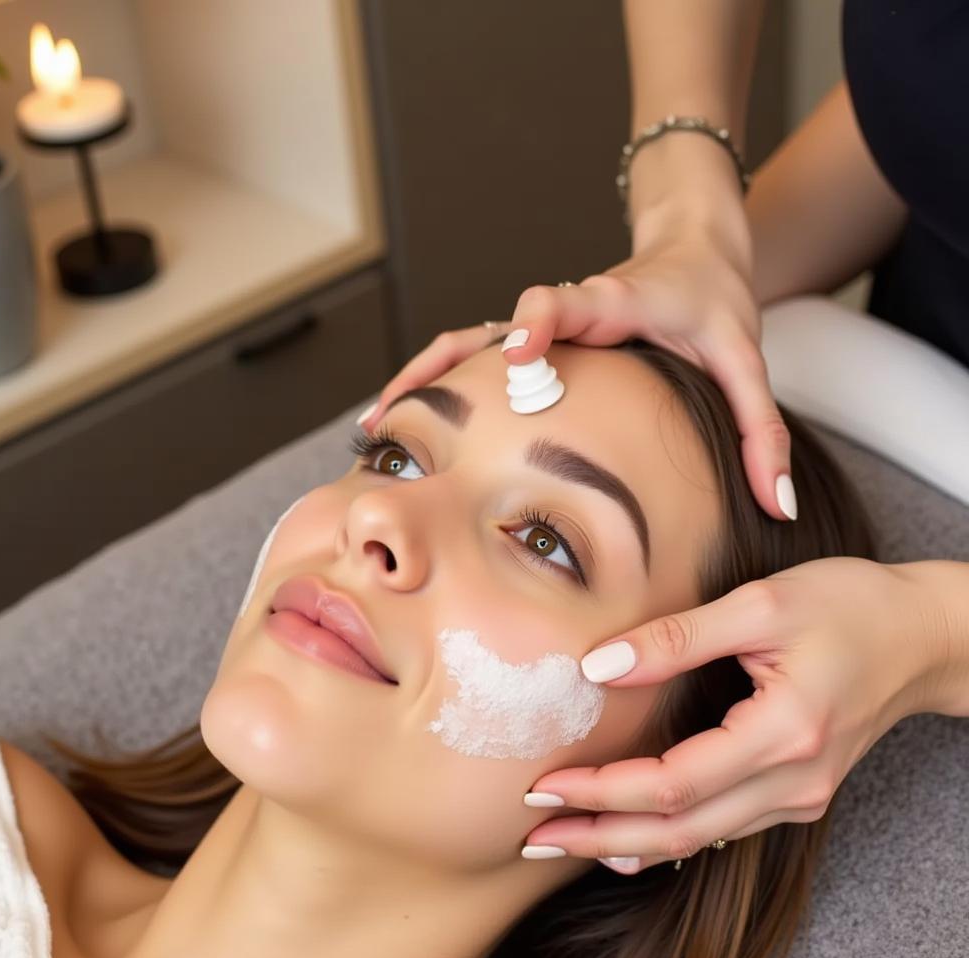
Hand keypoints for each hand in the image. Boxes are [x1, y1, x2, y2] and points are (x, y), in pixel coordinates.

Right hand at [358, 214, 794, 520]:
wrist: (688, 252)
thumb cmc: (711, 304)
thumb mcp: (745, 361)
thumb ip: (761, 432)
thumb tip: (776, 505)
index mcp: (616, 303)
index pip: (574, 301)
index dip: (544, 317)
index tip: (519, 344)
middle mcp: (566, 308)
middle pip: (494, 325)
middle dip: (447, 362)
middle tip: (400, 407)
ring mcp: (540, 323)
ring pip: (468, 339)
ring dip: (421, 374)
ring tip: (379, 421)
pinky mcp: (527, 336)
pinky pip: (468, 353)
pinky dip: (429, 378)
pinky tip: (395, 414)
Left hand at [521, 557, 950, 874]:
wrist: (924, 635)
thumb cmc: (849, 606)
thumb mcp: (761, 604)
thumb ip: (677, 637)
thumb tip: (598, 665)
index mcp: (784, 734)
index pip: (674, 784)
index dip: (603, 791)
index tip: (545, 785)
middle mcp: (794, 782)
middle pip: (680, 831)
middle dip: (599, 837)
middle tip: (534, 837)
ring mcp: (799, 796)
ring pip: (699, 839)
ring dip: (625, 842)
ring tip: (562, 838)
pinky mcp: (798, 792)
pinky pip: (722, 827)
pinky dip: (667, 836)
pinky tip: (626, 838)